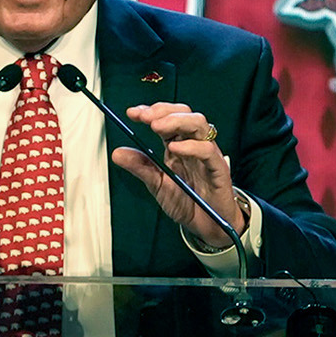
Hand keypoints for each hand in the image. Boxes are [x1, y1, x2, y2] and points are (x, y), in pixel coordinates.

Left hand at [111, 102, 246, 248]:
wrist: (207, 225)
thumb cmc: (188, 202)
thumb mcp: (157, 184)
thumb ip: (140, 167)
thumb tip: (117, 153)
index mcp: (178, 145)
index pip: (166, 118)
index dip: (150, 111)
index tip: (132, 113)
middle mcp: (193, 145)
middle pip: (184, 113)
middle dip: (163, 111)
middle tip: (144, 117)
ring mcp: (207, 154)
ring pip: (199, 124)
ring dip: (176, 121)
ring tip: (157, 127)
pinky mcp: (218, 168)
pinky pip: (207, 150)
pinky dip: (191, 146)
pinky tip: (175, 148)